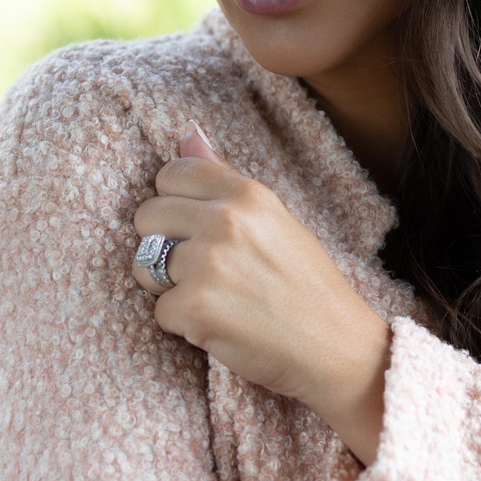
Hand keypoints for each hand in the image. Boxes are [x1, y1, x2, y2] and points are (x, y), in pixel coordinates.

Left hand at [132, 123, 390, 448]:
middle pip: (146, 216)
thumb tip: (186, 132)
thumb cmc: (307, 284)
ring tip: (214, 298)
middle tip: (205, 271)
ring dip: (169, 287)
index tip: (199, 230)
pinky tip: (221, 325)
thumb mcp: (274, 219)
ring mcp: (207, 264)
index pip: (170, 174)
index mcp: (246, 193)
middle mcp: (224, 221)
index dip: (176, 205)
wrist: (337, 348)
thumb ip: (223, 177)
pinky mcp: (194, 308)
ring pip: (143, 266)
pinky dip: (184, 324)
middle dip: (163, 245)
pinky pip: (159, 311)